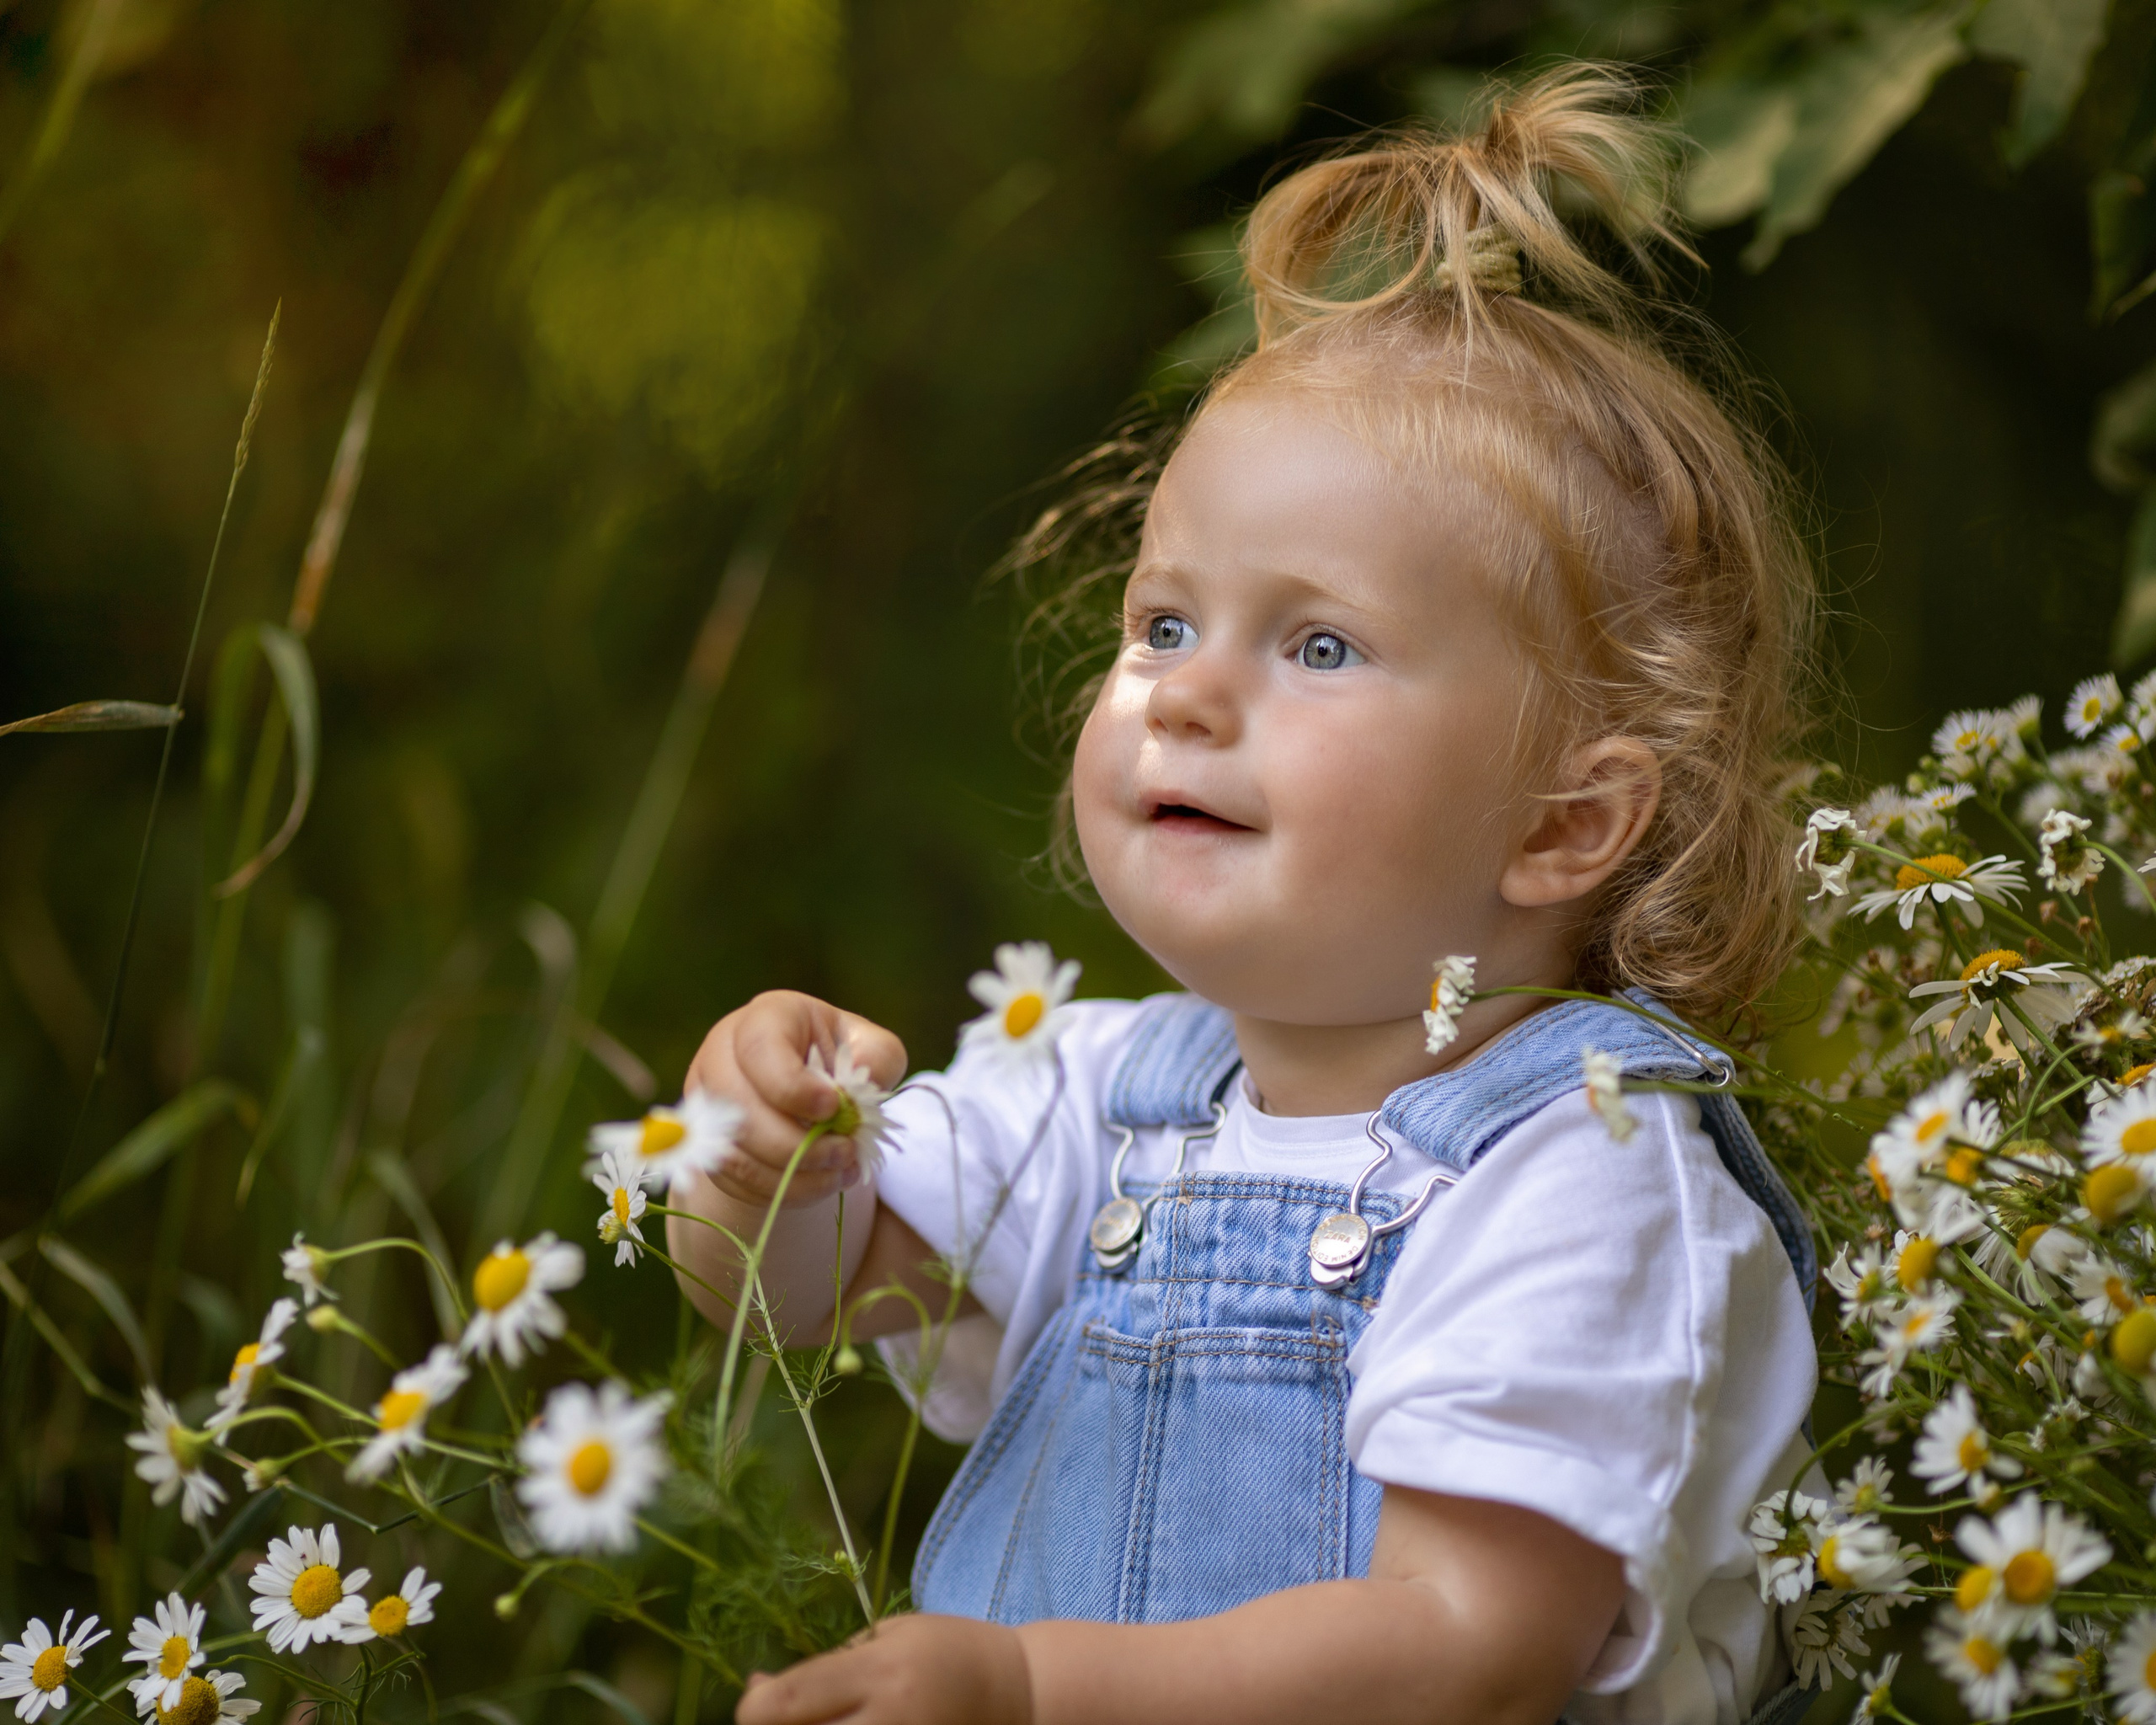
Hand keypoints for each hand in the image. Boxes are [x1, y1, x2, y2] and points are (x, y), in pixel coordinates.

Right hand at [685, 990, 905, 1209]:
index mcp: (765, 1018)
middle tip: (845, 1152)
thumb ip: (877, 1059)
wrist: (812, 1092)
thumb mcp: (873, 1048)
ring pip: (732, 1152)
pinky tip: (821, 1182)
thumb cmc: (844, 1059)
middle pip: (736, 1107)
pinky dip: (781, 1191)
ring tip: (841, 1172)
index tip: (832, 1108)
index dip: (792, 1086)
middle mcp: (722, 1055)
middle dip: (795, 1144)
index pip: (759, 1048)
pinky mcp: (709, 1146)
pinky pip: (735, 1180)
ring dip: (791, 1175)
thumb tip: (857, 1090)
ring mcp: (708, 1103)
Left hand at [735, 1614, 1031, 1724]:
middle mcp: (886, 1723)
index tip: (756, 1698)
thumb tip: (756, 1691)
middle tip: (782, 1719)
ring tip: (817, 1724)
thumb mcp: (887, 1636)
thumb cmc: (945, 1652)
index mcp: (878, 1673)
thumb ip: (824, 1666)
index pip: (784, 1704)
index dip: (752, 1708)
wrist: (1015, 1695)